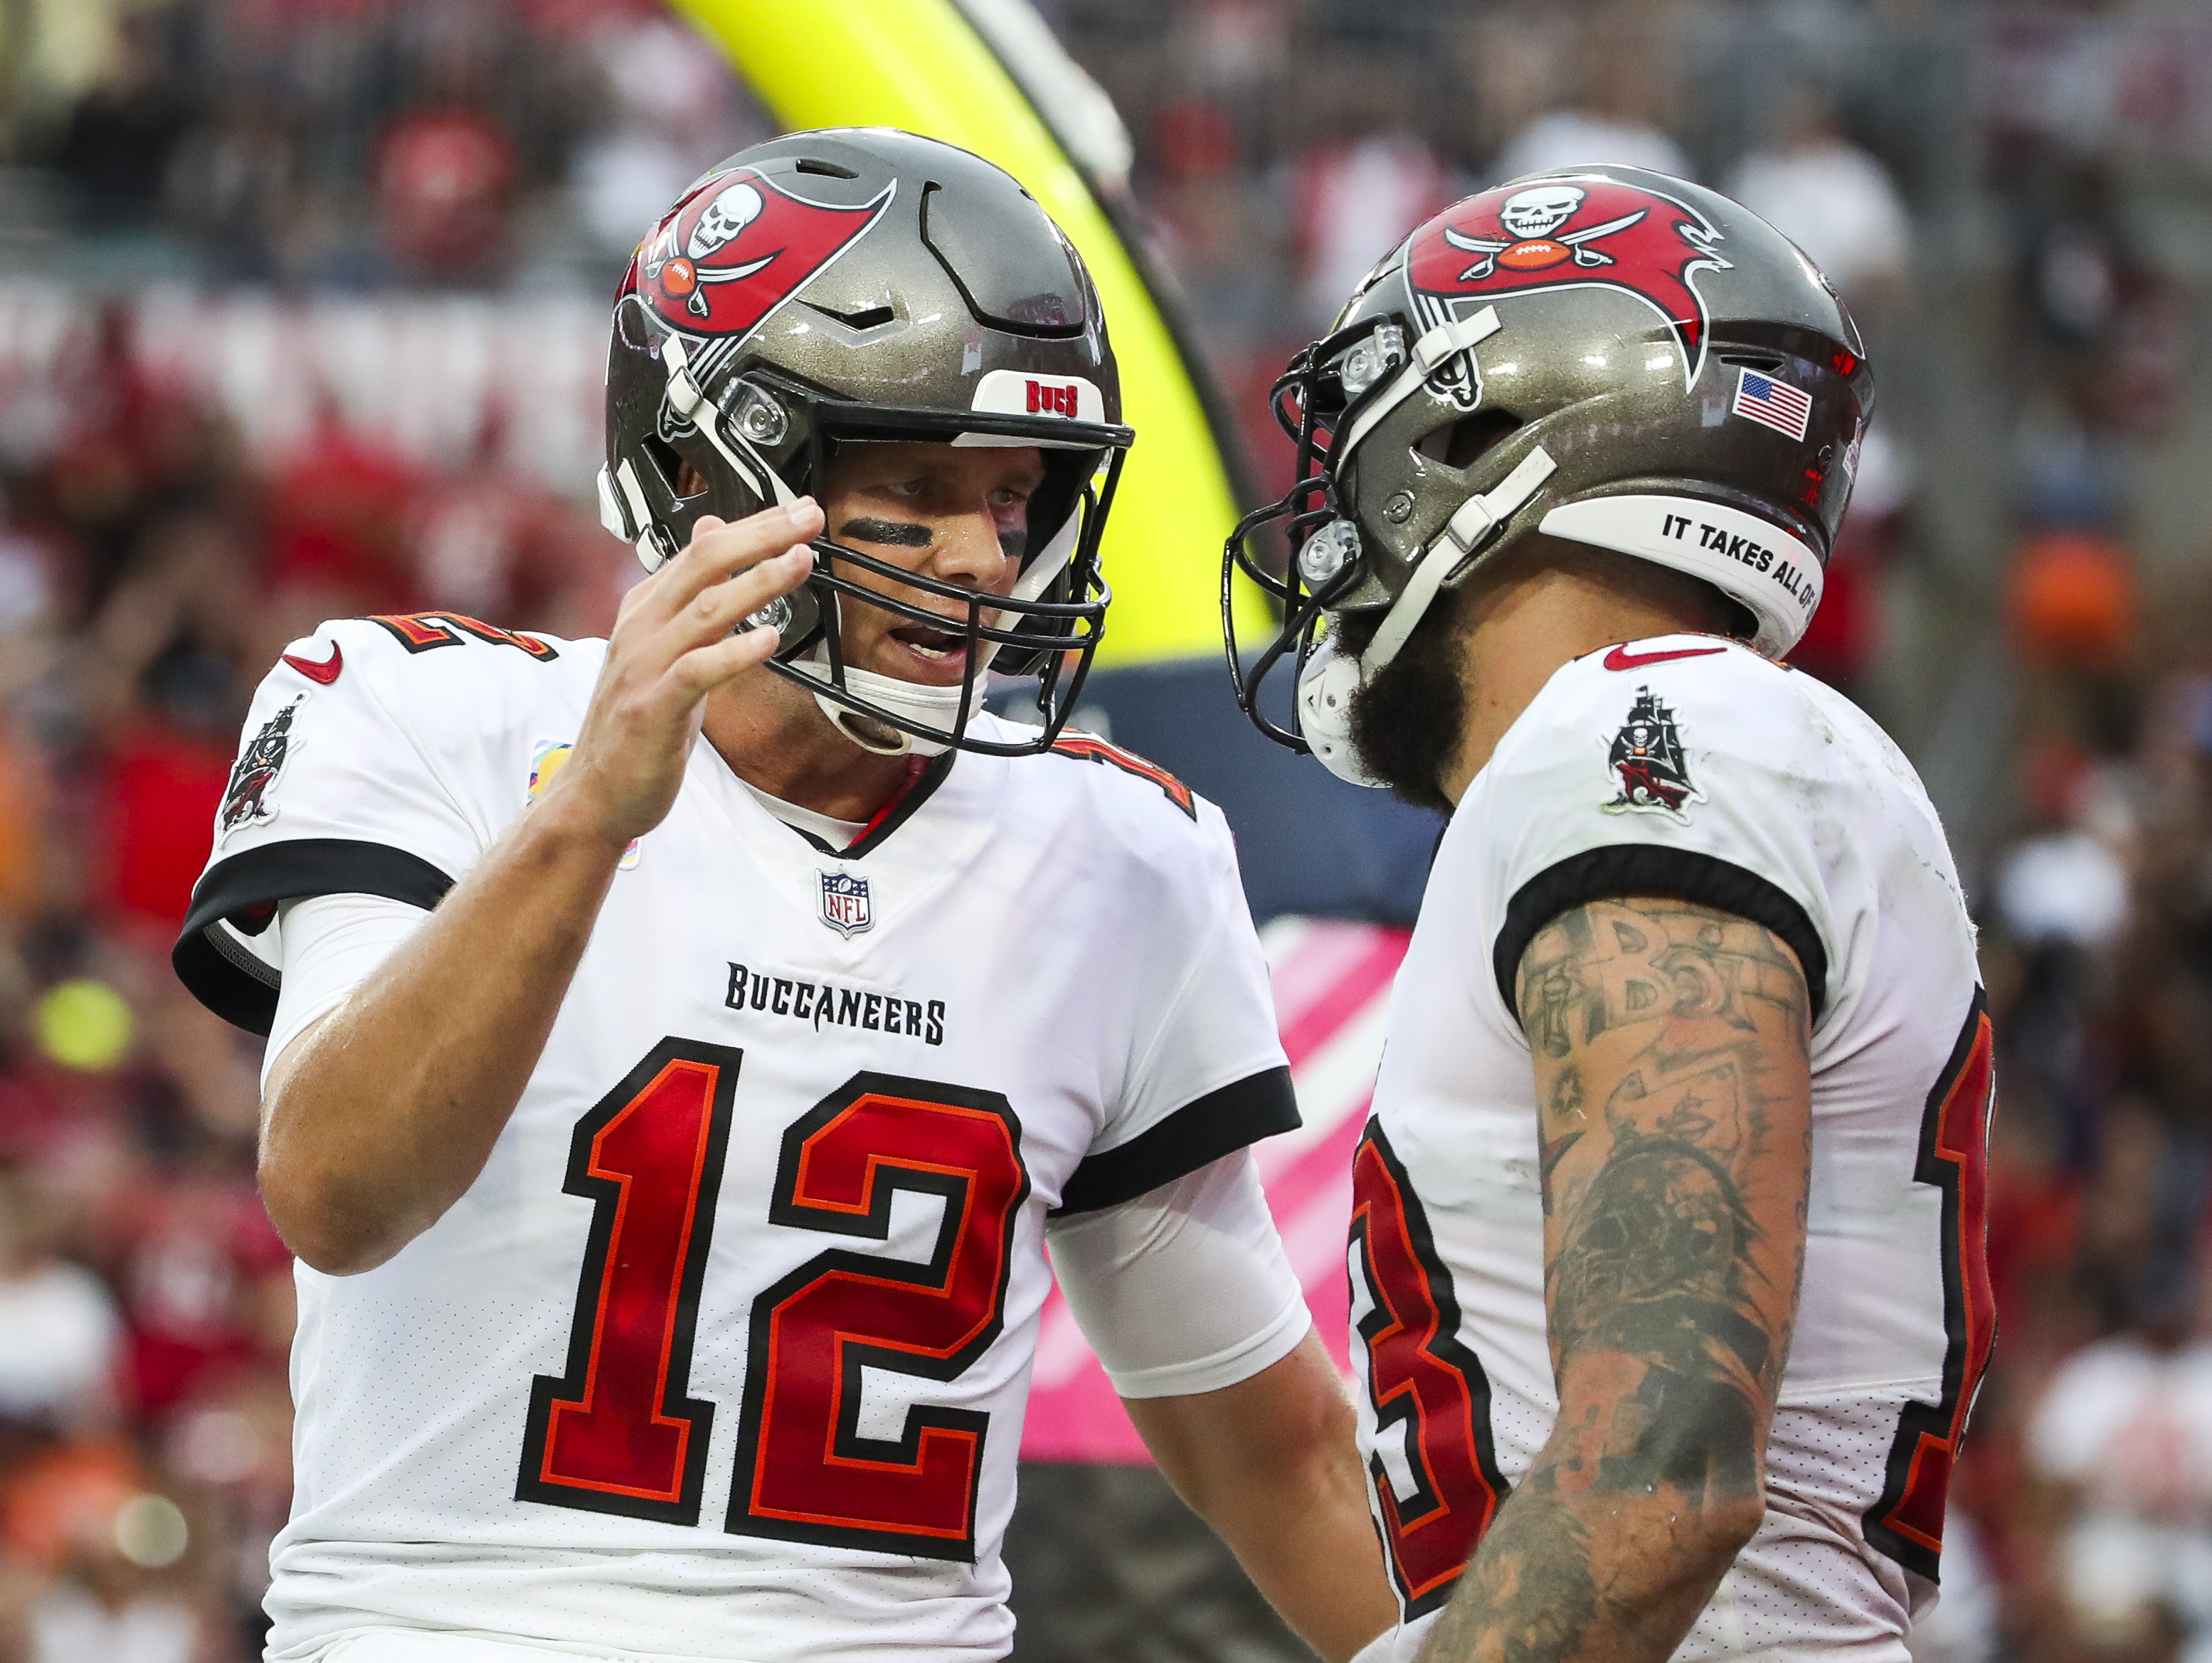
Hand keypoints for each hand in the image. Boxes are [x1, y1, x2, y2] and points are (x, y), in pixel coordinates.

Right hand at [550, 499, 821, 849]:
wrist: (595, 792)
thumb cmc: (637, 724)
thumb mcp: (663, 646)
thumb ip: (690, 592)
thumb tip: (711, 530)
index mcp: (645, 609)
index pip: (701, 550)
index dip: (753, 526)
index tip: (798, 511)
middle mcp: (641, 629)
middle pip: (704, 564)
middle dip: (761, 535)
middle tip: (808, 518)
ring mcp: (643, 666)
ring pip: (706, 609)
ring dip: (758, 582)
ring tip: (799, 563)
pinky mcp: (652, 708)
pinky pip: (697, 670)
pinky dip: (734, 651)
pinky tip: (768, 637)